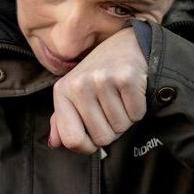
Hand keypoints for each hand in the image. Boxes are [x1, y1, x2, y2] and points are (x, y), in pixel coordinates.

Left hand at [48, 27, 147, 154]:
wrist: (128, 45)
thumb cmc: (99, 74)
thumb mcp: (74, 93)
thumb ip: (62, 120)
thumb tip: (54, 143)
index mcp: (62, 92)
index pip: (71, 140)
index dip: (87, 147)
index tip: (93, 137)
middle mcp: (79, 85)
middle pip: (101, 138)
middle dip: (111, 130)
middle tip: (110, 108)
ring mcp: (102, 80)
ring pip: (121, 127)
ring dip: (125, 118)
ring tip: (120, 97)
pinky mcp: (126, 78)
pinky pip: (136, 115)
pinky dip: (138, 109)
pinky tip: (131, 93)